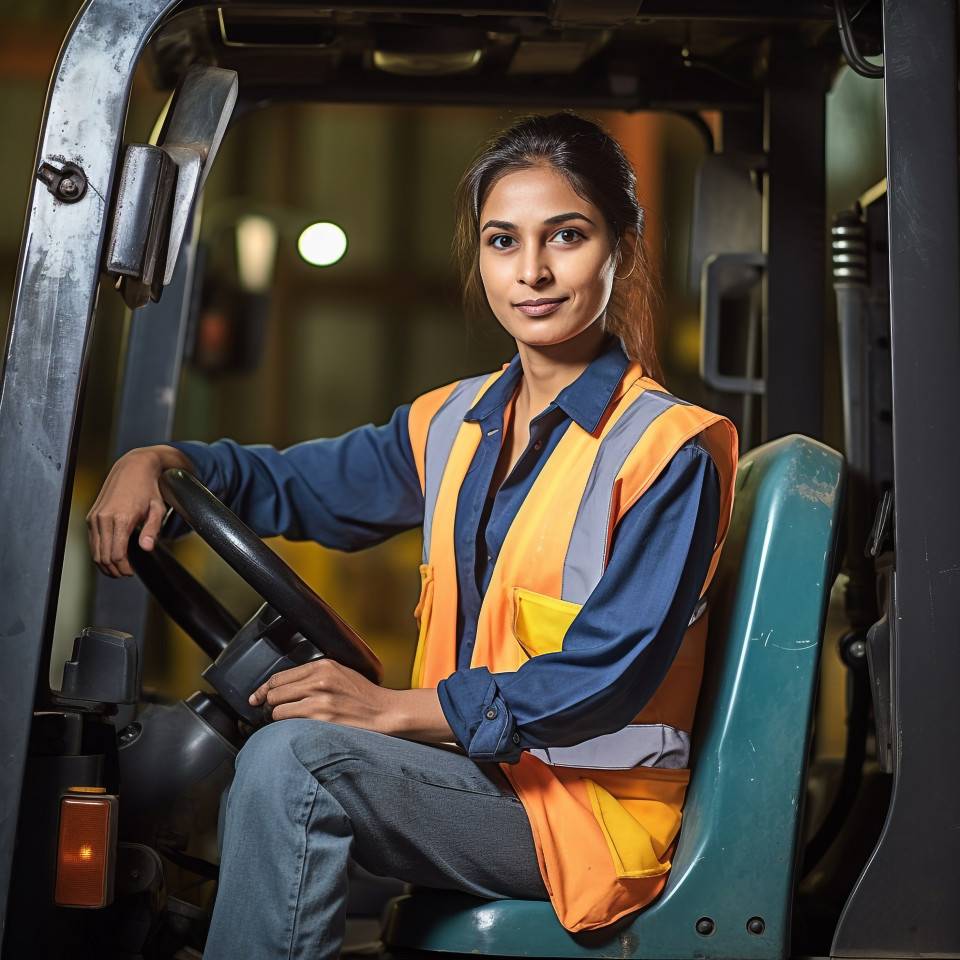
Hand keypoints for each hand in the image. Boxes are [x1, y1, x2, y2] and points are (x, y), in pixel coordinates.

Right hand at [86, 445, 193, 577]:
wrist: (134, 467)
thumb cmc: (150, 487)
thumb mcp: (158, 508)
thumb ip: (152, 529)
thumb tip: (147, 548)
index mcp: (121, 518)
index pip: (116, 554)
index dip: (123, 568)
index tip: (130, 573)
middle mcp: (103, 518)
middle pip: (103, 556)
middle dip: (113, 569)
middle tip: (124, 574)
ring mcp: (95, 516)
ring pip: (94, 550)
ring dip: (104, 563)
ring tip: (117, 569)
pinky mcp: (91, 515)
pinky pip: (92, 540)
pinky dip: (99, 552)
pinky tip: (110, 556)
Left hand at [249, 659, 452, 741]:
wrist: (385, 712)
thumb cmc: (364, 696)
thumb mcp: (340, 673)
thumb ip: (314, 675)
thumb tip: (286, 685)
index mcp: (322, 665)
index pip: (279, 677)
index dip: (263, 689)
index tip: (256, 698)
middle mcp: (319, 680)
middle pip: (275, 693)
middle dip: (269, 705)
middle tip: (272, 713)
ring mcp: (319, 700)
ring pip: (277, 710)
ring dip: (277, 718)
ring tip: (286, 722)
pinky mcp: (321, 719)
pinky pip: (289, 724)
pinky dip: (286, 728)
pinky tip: (294, 729)